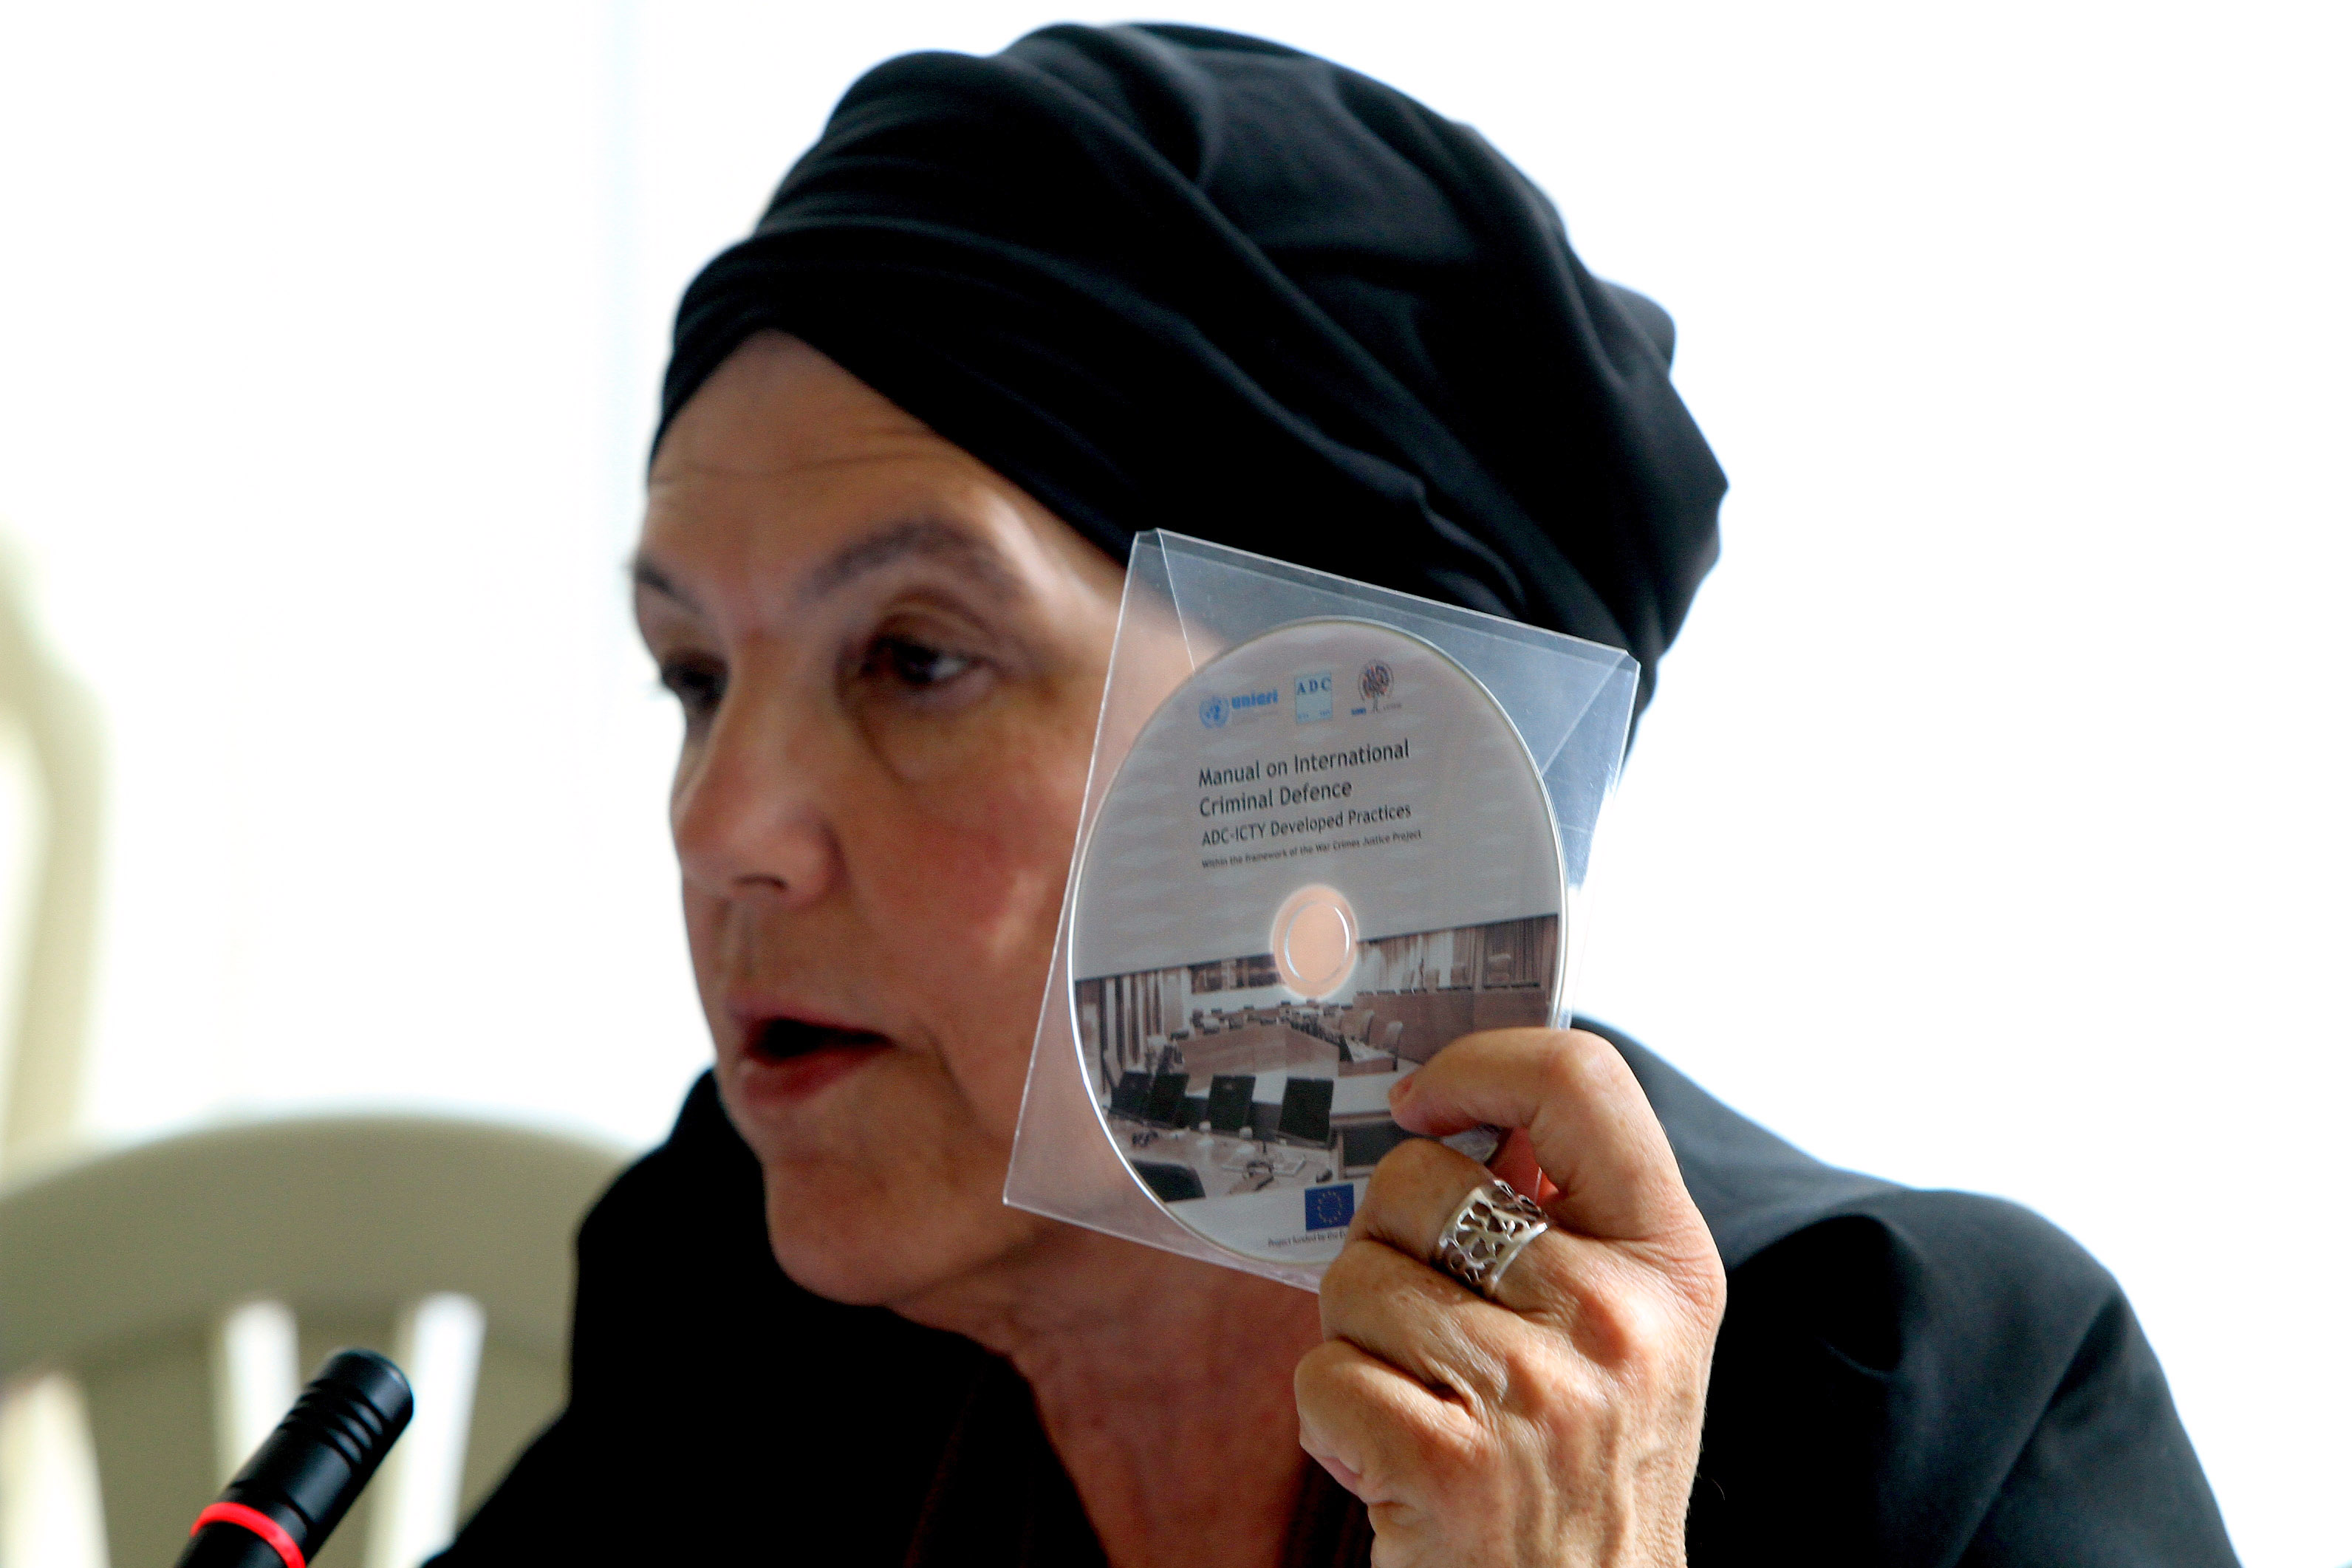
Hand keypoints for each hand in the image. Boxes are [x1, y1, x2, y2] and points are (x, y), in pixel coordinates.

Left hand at [1294, 1029, 1725, 1565]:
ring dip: (1358, 1341)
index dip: (1480, 1065)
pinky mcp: (1450, 1464)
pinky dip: (1330, 1419)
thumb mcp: (1626, 1339)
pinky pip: (1322, 1372)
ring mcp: (1536, 1393)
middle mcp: (1617, 1319)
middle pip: (1417, 1179)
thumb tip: (1464, 1116)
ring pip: (1354, 1277)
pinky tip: (1389, 1458)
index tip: (1425, 1100)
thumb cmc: (1583, 1479)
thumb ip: (1568, 1223)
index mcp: (1671, 1267)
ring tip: (1419, 1403)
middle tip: (1426, 1324)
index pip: (1582, 1080)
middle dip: (1386, 1242)